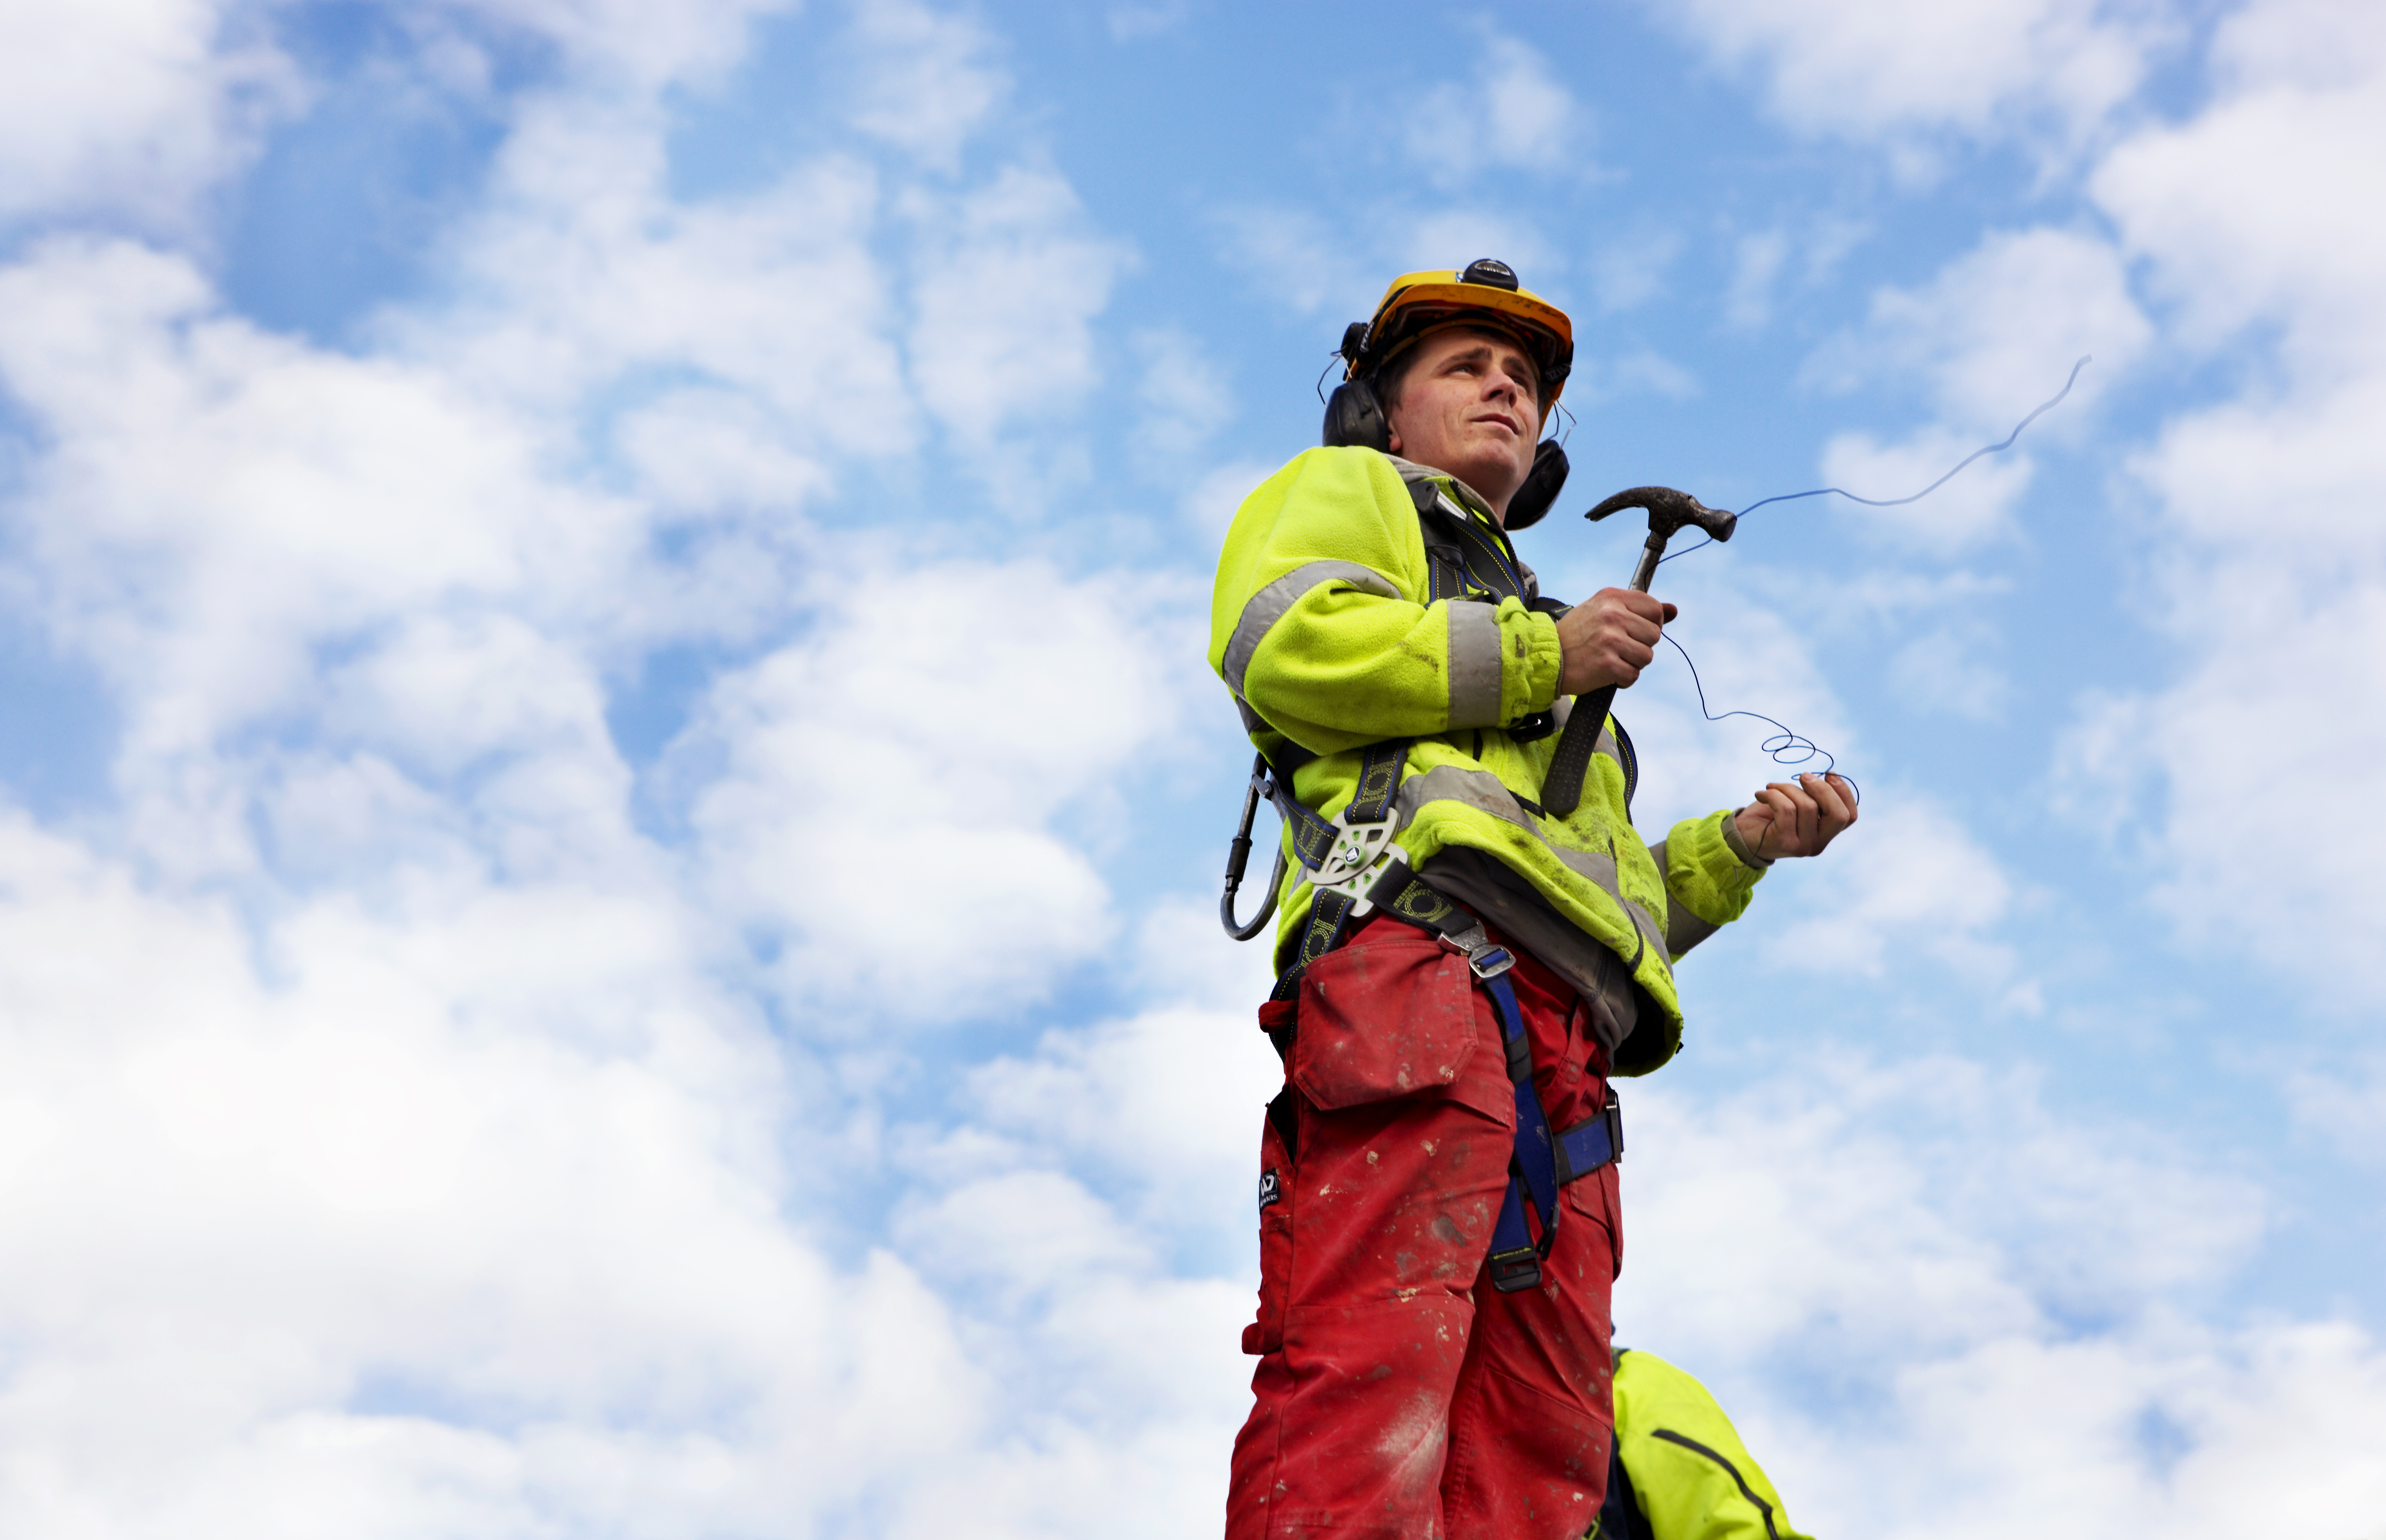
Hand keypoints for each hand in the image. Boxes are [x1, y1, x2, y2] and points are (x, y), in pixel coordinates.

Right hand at [1555, 588, 1678, 694]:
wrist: (1546, 656)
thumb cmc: (1576, 634)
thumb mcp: (1603, 610)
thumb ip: (1638, 609)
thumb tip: (1674, 610)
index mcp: (1611, 597)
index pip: (1654, 608)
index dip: (1651, 623)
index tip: (1635, 631)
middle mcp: (1612, 615)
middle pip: (1654, 635)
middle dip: (1640, 645)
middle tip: (1618, 648)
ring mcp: (1610, 640)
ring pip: (1646, 656)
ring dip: (1632, 663)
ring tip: (1612, 659)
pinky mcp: (1607, 664)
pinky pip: (1633, 675)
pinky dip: (1623, 679)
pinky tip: (1607, 673)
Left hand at [1734, 773, 1857, 859]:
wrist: (1739, 837)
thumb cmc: (1769, 816)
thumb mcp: (1797, 804)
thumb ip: (1815, 796)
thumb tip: (1828, 777)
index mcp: (1825, 834)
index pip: (1850, 816)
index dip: (1844, 792)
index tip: (1829, 774)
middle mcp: (1818, 844)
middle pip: (1838, 814)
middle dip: (1822, 788)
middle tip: (1803, 776)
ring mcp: (1802, 846)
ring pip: (1808, 806)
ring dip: (1788, 788)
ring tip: (1772, 787)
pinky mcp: (1784, 842)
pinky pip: (1786, 808)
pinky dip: (1773, 794)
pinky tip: (1761, 794)